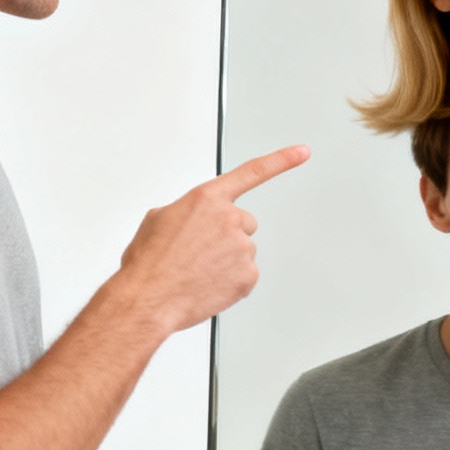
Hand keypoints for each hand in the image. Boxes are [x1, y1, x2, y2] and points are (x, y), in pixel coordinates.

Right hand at [119, 145, 310, 332]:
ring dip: (226, 260)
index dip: (281, 160)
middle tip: (200, 252)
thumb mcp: (158, 220)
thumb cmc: (149, 263)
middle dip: (226, 236)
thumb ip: (187, 211)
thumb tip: (192, 221)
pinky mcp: (248, 275)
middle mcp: (229, 218)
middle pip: (243, 223)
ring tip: (196, 271)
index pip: (251, 172)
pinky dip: (230, 282)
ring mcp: (241, 247)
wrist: (147, 298)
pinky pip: (245, 275)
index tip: (302, 152)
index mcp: (206, 199)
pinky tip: (207, 284)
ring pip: (242, 251)